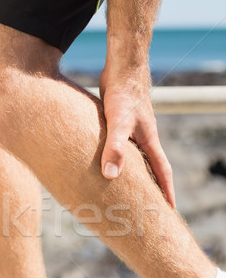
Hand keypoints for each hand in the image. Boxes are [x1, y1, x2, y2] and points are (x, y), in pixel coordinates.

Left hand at [99, 65, 175, 208]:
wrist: (122, 67)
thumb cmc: (122, 93)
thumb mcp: (117, 123)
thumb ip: (115, 148)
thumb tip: (110, 176)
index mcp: (150, 141)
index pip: (163, 172)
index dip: (166, 191)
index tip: (170, 210)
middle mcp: (144, 138)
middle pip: (152, 168)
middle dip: (153, 188)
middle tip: (150, 207)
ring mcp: (133, 130)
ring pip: (136, 158)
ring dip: (136, 174)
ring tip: (129, 190)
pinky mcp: (120, 123)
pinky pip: (122, 147)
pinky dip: (120, 158)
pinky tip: (108, 163)